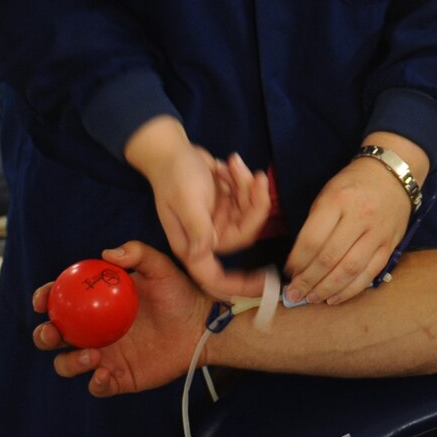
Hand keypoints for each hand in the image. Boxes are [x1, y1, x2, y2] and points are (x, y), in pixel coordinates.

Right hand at [33, 242, 205, 395]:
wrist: (201, 327)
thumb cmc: (178, 294)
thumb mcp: (160, 267)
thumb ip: (137, 253)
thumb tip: (106, 254)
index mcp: (94, 303)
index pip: (60, 299)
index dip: (45, 298)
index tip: (44, 299)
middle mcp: (92, 330)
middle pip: (54, 336)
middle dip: (44, 336)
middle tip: (54, 333)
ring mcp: (103, 355)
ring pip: (67, 364)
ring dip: (69, 362)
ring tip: (93, 354)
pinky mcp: (118, 377)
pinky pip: (96, 386)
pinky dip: (94, 383)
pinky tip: (103, 374)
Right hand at [125, 118, 265, 300]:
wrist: (172, 150)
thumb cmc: (173, 175)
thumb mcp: (186, 200)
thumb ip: (197, 228)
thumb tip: (201, 256)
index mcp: (192, 245)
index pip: (215, 276)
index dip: (239, 285)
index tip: (264, 284)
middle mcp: (207, 238)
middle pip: (245, 232)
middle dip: (254, 204)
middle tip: (256, 178)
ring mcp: (219, 221)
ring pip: (250, 212)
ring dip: (247, 186)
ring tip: (234, 163)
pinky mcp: (227, 205)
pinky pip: (248, 198)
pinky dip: (243, 180)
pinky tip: (230, 164)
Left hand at [283, 149, 418, 304]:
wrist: (393, 174)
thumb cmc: (353, 184)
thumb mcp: (328, 193)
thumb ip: (316, 223)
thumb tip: (300, 259)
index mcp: (338, 201)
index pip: (312, 239)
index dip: (297, 261)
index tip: (287, 271)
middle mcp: (360, 217)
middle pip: (329, 258)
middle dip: (307, 280)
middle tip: (293, 293)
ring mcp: (377, 234)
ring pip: (349, 270)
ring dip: (327, 289)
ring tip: (310, 298)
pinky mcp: (389, 246)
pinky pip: (369, 274)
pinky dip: (350, 290)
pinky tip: (334, 298)